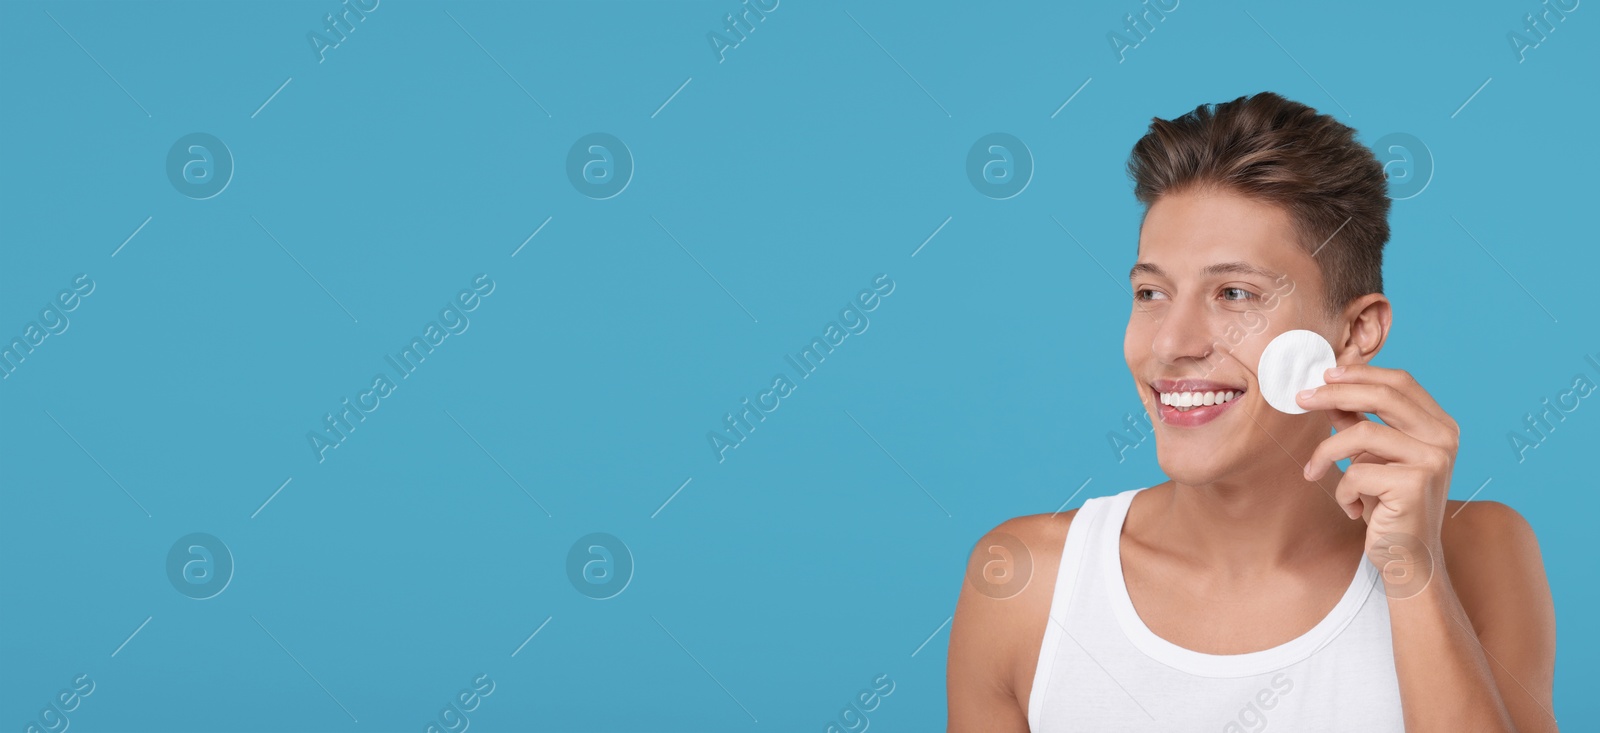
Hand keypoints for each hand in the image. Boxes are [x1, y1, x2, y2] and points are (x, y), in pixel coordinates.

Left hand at [1295, 365, 1460, 584]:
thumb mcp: (1374, 458)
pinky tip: (1352, 509)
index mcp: (1440, 425)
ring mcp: (1433, 461)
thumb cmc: (1389, 506)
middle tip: (1301, 399)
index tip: (1324, 374)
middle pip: (1382, 396)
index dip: (1361, 373)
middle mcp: (1444, 438)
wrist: (1408, 557)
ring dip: (1326, 452)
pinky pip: (1356, 473)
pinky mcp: (1414, 485)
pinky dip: (1342, 491)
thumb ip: (1357, 424)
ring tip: (1314, 471)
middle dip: (1334, 394)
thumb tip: (1326, 390)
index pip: (1400, 382)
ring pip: (1361, 435)